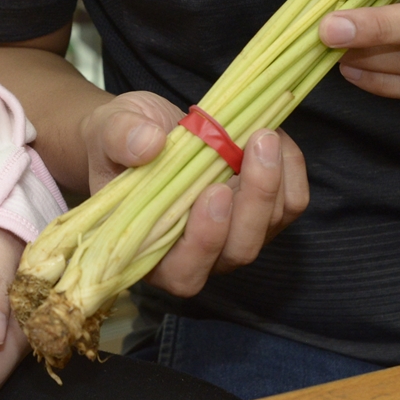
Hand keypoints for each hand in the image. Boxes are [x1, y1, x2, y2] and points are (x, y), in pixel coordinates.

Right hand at [81, 92, 307, 296]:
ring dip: (274, 180)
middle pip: (237, 251)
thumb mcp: (108, 130)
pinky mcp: (261, 213)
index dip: (204, 242)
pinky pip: (291, 203)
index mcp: (150, 249)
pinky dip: (291, 170)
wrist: (141, 129)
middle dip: (254, 201)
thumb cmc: (119, 140)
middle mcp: (197, 253)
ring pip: (269, 226)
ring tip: (263, 133)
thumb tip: (147, 144)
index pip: (183, 271)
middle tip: (255, 146)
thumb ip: (119, 138)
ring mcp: (233, 235)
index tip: (215, 192)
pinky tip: (276, 139)